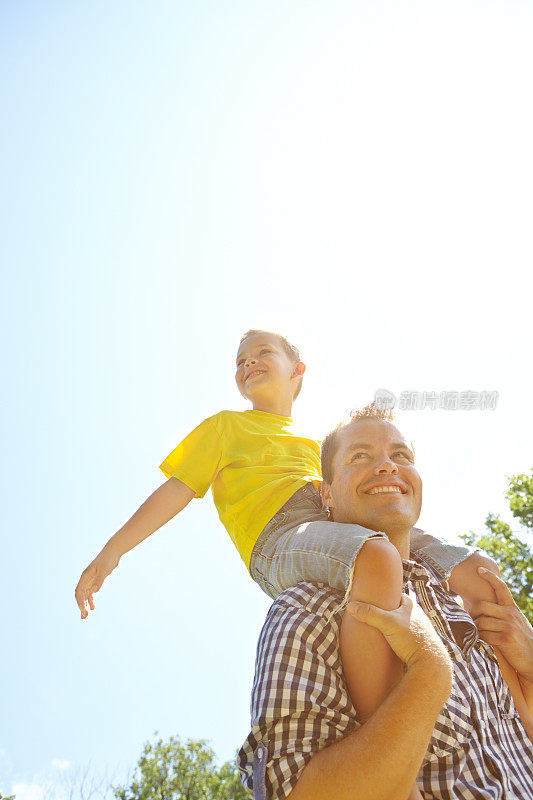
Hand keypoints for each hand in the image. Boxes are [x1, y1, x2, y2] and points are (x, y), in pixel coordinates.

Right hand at [75, 547, 119, 619]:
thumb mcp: (104, 570)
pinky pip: (91, 592)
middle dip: (81, 605)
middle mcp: (86, 578)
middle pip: (80, 594)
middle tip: (84, 616)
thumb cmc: (108, 559)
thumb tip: (93, 592)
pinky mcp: (96, 580)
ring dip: (85, 604)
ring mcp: (91, 579)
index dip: (80, 602)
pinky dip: (91, 599)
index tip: (84, 610)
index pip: (79, 592)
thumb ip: (99, 581)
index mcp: (85, 576)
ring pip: (85, 595)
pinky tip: (93, 606)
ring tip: (86, 615)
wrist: (113, 551)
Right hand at [347, 590, 451, 671]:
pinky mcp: (419, 644)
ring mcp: (420, 630)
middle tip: (374, 616)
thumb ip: (369, 614)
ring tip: (380, 630)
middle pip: (398, 610)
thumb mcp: (388, 623)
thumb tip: (351, 606)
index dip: (385, 596)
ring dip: (393, 626)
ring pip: (402, 624)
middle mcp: (418, 616)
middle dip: (387, 612)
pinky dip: (398, 638)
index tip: (374, 598)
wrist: (430, 664)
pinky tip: (391, 643)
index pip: (396, 595)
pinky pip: (405, 637)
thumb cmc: (412, 639)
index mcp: (411, 606)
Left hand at [470, 567, 532, 682]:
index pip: (501, 587)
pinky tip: (482, 641)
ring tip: (477, 632)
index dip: (490, 577)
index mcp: (512, 608)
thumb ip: (502, 613)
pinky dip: (480, 639)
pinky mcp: (505, 639)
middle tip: (471, 619)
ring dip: (475, 628)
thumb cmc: (520, 640)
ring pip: (480, 622)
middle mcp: (511, 614)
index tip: (479, 569)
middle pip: (481, 605)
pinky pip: (484, 635)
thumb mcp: (515, 622)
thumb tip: (481, 607)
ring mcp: (508, 626)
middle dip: (472, 612)